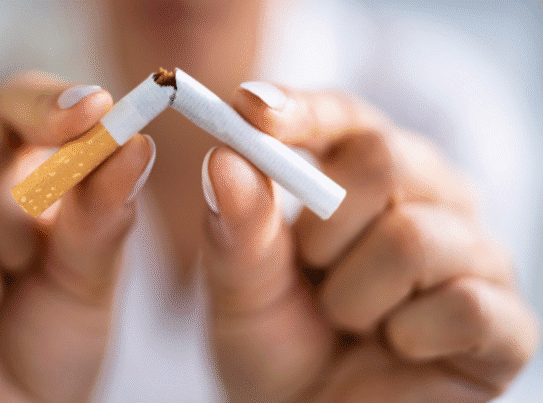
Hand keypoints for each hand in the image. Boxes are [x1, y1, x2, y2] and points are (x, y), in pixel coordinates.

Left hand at [200, 85, 539, 401]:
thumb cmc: (278, 345)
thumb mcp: (239, 289)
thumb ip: (236, 228)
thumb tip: (226, 158)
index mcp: (365, 177)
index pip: (343, 116)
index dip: (300, 110)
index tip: (251, 112)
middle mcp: (429, 198)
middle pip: (385, 157)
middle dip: (324, 228)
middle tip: (311, 270)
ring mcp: (473, 256)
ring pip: (412, 237)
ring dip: (354, 296)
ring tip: (349, 320)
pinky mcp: (505, 321)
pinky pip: (462, 305)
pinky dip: (407, 336)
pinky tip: (398, 347)